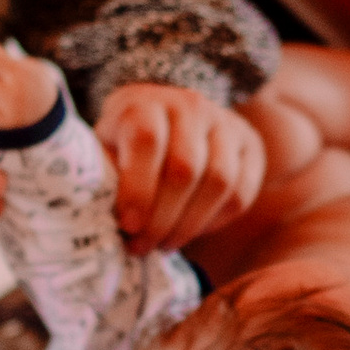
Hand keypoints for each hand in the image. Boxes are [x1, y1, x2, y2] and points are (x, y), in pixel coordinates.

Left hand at [97, 83, 266, 251]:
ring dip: (189, 225)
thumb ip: (104, 175)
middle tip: (142, 246)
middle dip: (162, 219)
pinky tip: (189, 231)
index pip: (147, 141)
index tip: (127, 225)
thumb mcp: (106, 147)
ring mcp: (226, 124)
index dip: (137, 189)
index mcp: (148, 103)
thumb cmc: (127, 141)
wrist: (168, 116)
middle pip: (185, 169)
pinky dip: (214, 222)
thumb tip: (99, 219)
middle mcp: (190, 107)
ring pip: (219, 182)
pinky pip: (240, 193)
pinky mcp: (250, 146)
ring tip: (164, 245)